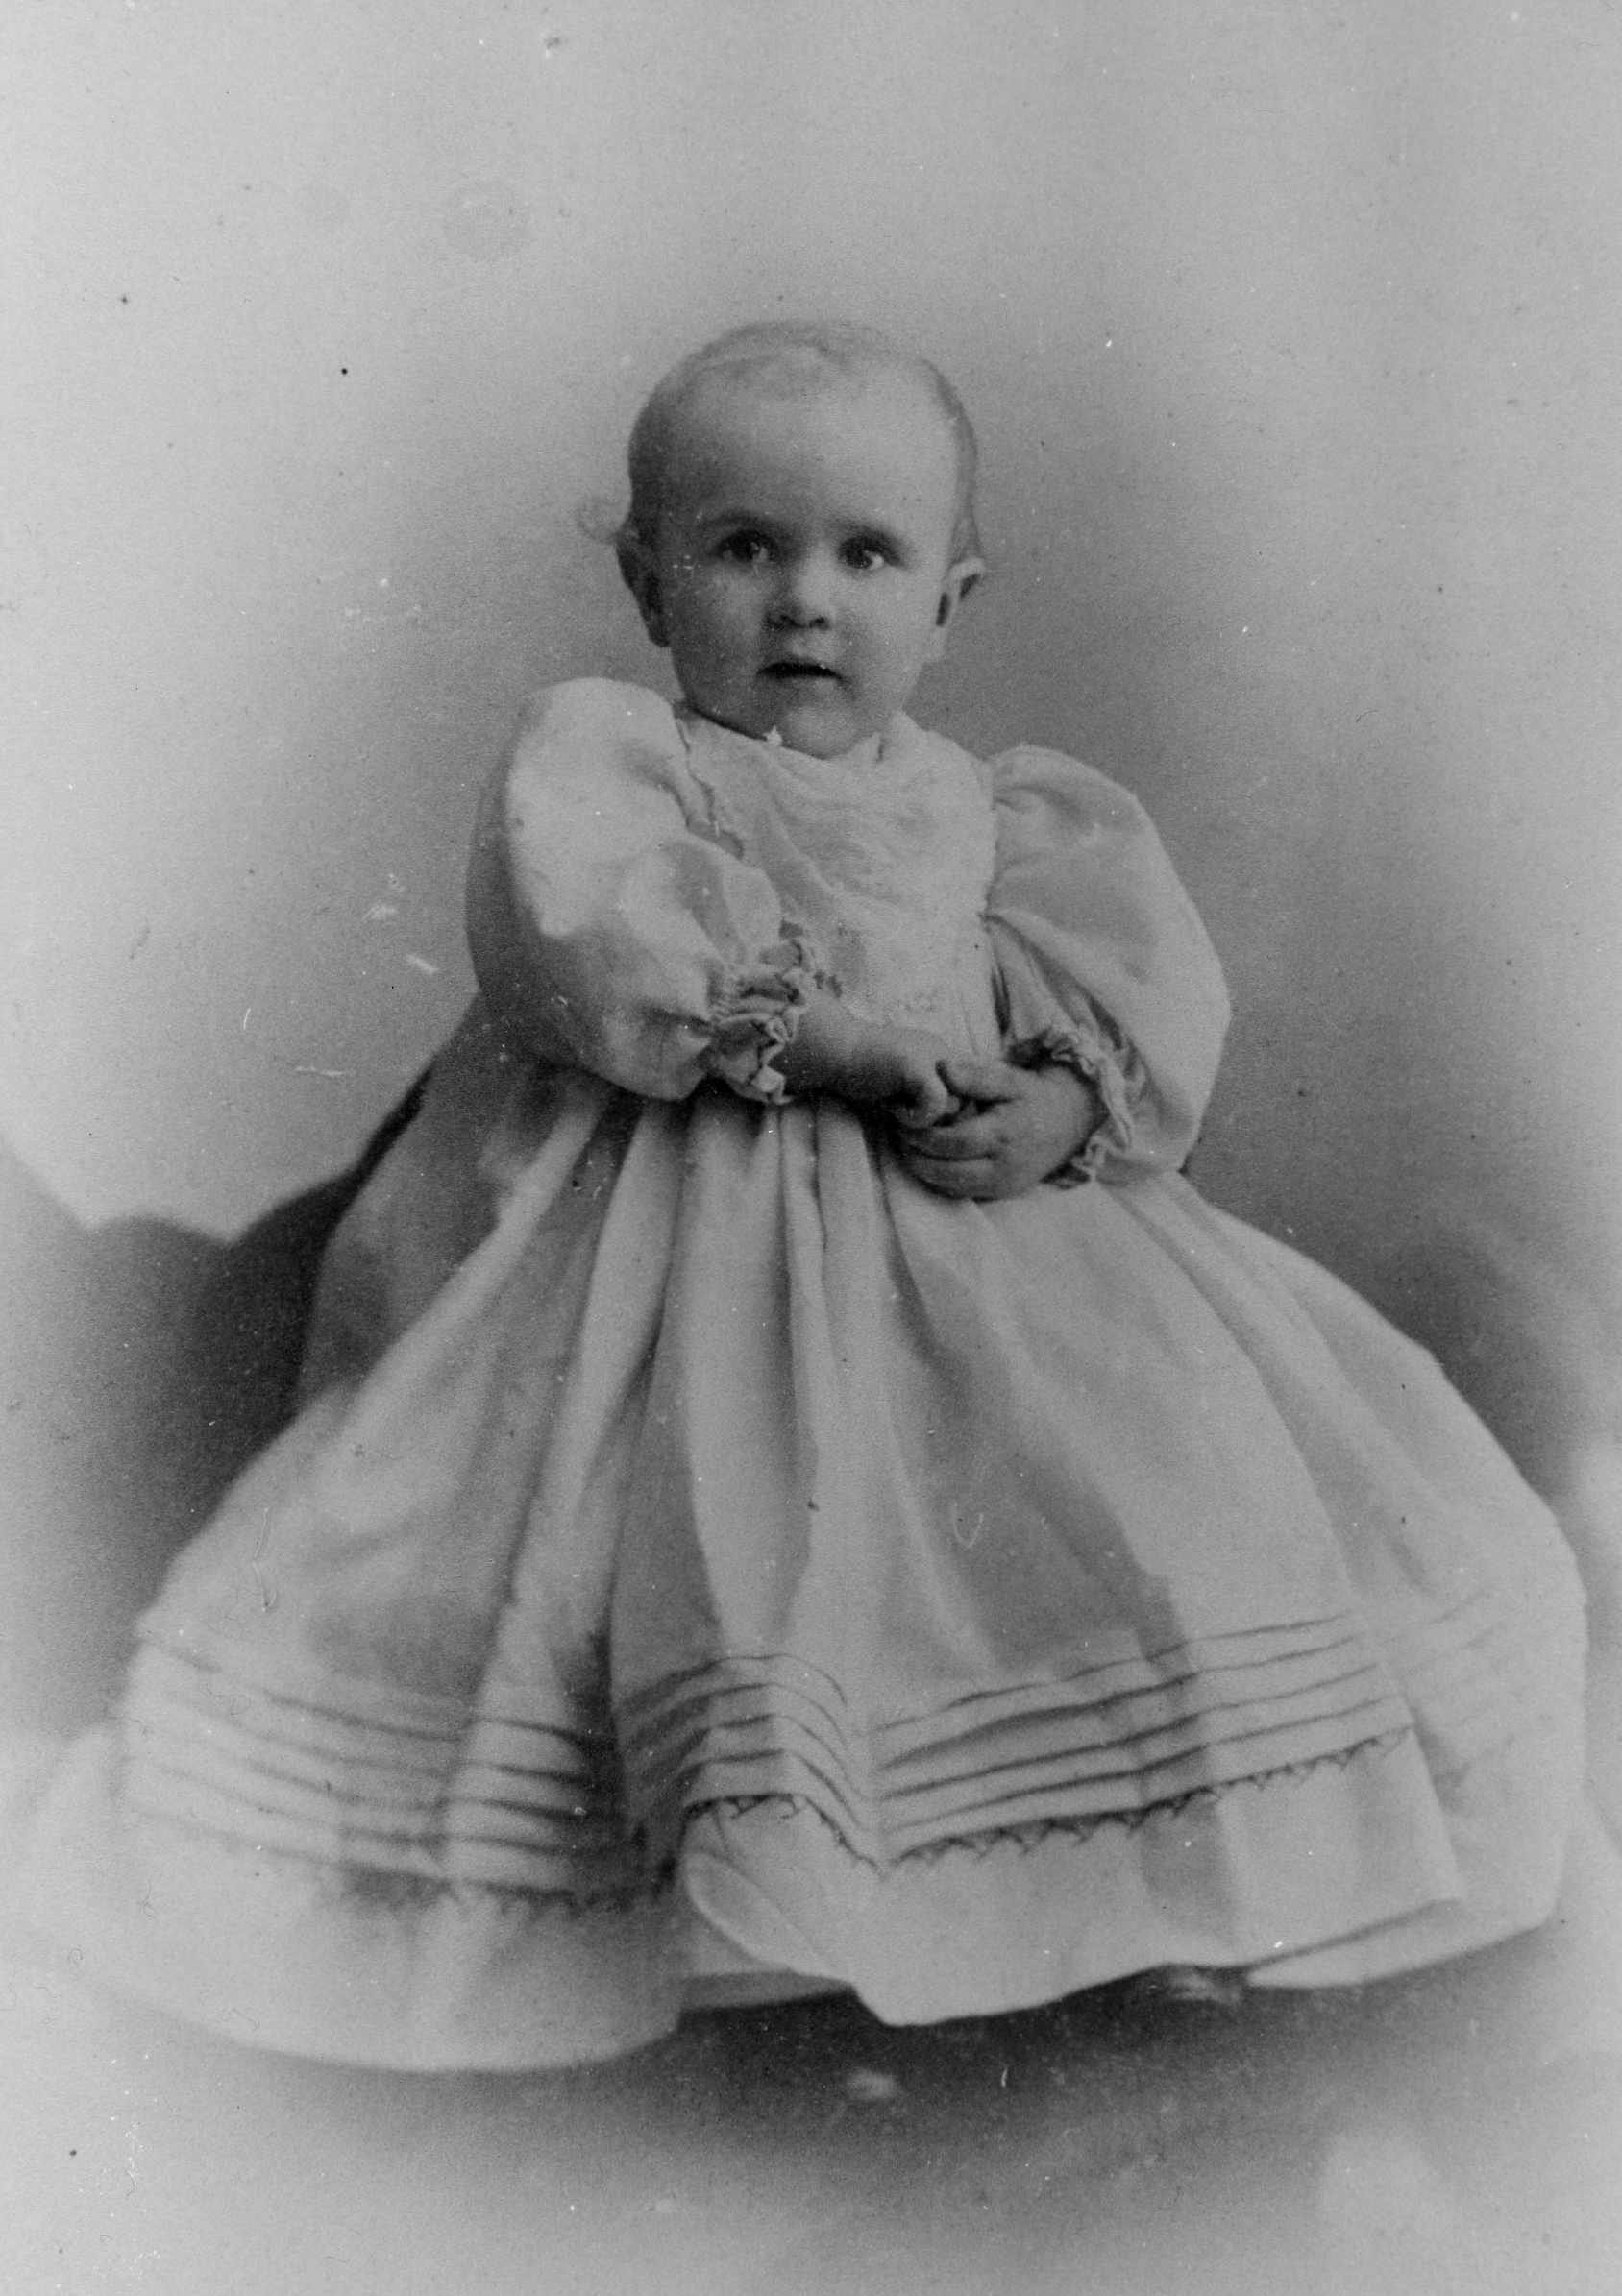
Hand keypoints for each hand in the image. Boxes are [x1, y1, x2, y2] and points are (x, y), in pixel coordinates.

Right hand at [777, 995, 955, 1126]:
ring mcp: (934, 1057)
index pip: (970, 1099)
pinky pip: (936, 1106)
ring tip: (894, 1108)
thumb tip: (951, 1131)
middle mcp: (945, 1053)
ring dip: (923, 1119)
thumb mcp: (904, 1085)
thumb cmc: (860, 1071)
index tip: (912, 1113)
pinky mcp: (918, 1066)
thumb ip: (929, 1098)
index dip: (946, 1117)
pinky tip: (890, 1107)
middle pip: (966, 1106)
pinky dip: (914, 1117)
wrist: (831, 1048)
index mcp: (944, 1057)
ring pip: (955, 1108)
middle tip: (901, 1113)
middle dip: (937, 1121)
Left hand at [895, 1057, 1099, 1199]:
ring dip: (923, 1170)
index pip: (950, 1143)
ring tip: (908, 1145)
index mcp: (1002, 1135)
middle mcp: (1001, 1167)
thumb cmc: (1032, 1096)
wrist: (1069, 1122)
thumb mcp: (1008, 1078)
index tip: (902, 1119)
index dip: (921, 1134)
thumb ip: (974, 1075)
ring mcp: (1001, 1184)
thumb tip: (941, 1068)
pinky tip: (929, 1158)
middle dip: (914, 1156)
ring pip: (949, 1187)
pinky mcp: (1000, 1193)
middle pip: (944, 1172)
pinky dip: (940, 1178)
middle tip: (897, 1134)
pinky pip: (962, 1193)